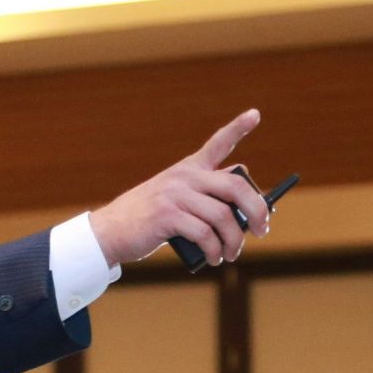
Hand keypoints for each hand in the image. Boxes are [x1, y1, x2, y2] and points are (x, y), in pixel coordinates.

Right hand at [88, 109, 268, 266]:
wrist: (109, 232)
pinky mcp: (167, 216)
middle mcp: (184, 177)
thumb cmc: (147, 220)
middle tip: (263, 229)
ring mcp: (175, 195)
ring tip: (230, 254)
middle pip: (236, 186)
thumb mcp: (173, 199)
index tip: (255, 114)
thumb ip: (203, 199)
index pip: (217, 143)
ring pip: (223, 217)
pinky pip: (205, 234)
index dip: (238, 127)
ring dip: (233, 241)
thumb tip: (242, 216)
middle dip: (257, 210)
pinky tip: (214, 258)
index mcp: (188, 169)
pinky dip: (214, 250)